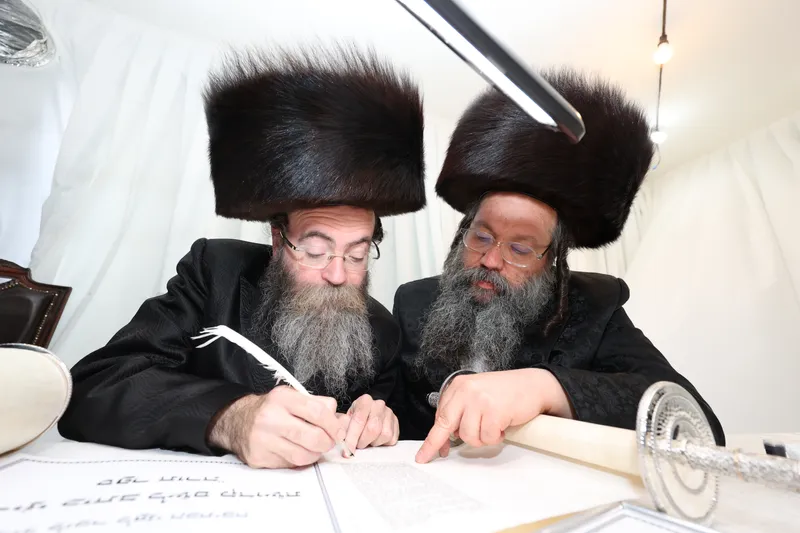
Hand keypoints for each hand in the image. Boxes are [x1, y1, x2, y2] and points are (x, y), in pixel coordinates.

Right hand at [208, 386, 343, 468]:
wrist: (238, 421)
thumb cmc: (272, 410)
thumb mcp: (293, 398)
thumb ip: (320, 405)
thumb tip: (342, 421)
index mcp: (282, 398)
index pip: (317, 412)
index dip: (333, 425)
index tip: (339, 431)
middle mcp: (270, 418)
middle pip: (312, 437)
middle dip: (327, 442)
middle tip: (328, 442)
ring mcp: (262, 439)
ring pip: (302, 455)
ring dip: (314, 454)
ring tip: (313, 448)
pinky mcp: (258, 457)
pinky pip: (288, 465)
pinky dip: (298, 461)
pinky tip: (295, 451)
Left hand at [341, 394, 398, 452]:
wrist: (367, 415)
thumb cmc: (355, 418)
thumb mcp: (346, 419)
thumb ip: (343, 428)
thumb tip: (341, 443)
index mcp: (364, 401)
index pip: (358, 420)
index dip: (352, 438)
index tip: (348, 451)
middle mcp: (378, 405)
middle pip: (373, 428)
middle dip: (363, 441)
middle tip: (358, 445)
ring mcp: (389, 413)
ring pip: (384, 435)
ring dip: (373, 443)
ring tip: (367, 440)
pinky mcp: (396, 422)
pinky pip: (391, 439)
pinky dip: (383, 444)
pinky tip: (376, 439)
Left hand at [415, 369, 570, 463]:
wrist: (533, 385)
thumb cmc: (506, 392)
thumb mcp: (478, 394)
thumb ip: (461, 411)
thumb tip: (448, 437)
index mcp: (459, 386)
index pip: (440, 415)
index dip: (434, 438)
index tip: (424, 453)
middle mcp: (466, 391)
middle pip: (446, 425)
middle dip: (438, 444)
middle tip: (440, 455)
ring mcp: (479, 401)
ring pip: (468, 436)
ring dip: (482, 437)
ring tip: (493, 425)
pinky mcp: (494, 411)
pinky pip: (487, 437)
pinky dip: (496, 437)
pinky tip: (503, 425)